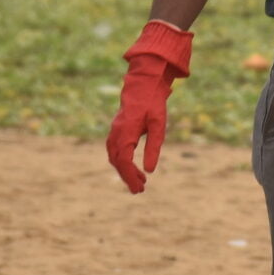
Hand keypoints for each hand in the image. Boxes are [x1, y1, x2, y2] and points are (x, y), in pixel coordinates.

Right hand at [107, 21, 192, 192]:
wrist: (144, 84)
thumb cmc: (153, 102)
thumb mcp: (159, 125)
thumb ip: (154, 147)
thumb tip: (150, 170)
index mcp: (126, 130)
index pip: (124, 159)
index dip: (129, 176)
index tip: (139, 187)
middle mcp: (116, 132)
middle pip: (117, 161)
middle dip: (127, 177)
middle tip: (140, 190)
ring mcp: (114, 130)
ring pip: (114, 156)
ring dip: (125, 170)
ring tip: (140, 182)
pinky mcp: (117, 129)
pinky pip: (115, 150)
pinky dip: (122, 162)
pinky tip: (134, 168)